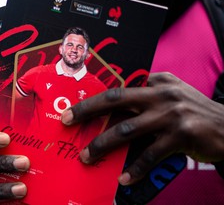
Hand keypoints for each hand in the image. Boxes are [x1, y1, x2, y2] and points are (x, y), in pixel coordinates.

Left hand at [61, 72, 223, 185]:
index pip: (117, 90)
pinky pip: (150, 154)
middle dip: (87, 110)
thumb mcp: (173, 93)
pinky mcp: (181, 136)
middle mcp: (161, 94)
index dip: (93, 99)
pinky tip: (123, 178)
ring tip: (87, 157)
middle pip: (115, 100)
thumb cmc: (194, 111)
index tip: (72, 108)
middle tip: (66, 120)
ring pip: (127, 130)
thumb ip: (147, 94)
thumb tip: (114, 107)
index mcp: (156, 82)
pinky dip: (135, 168)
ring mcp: (171, 115)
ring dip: (103, 144)